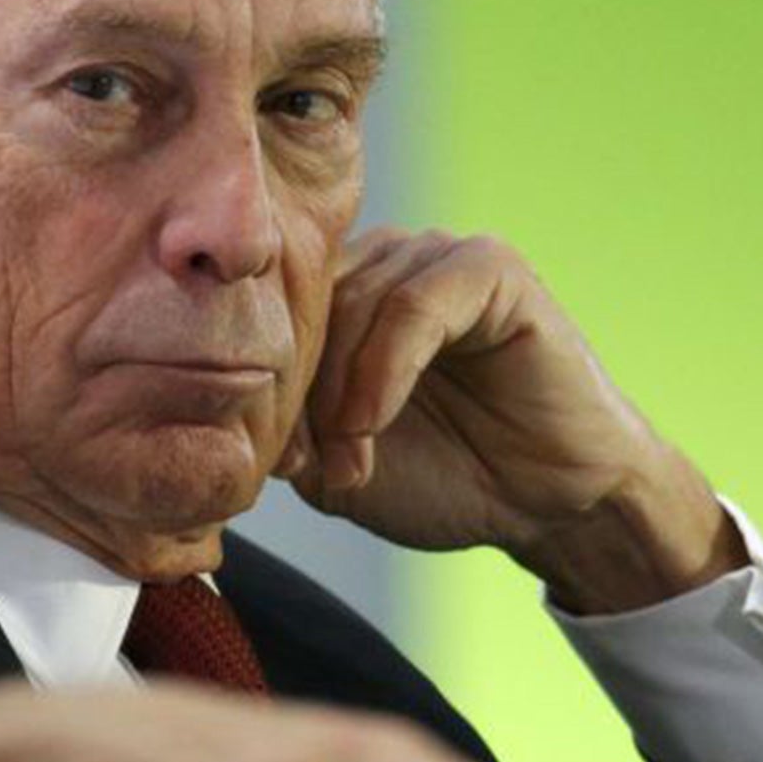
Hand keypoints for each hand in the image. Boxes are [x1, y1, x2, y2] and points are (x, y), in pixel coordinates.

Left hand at [279, 228, 742, 611]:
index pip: (266, 314)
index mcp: (338, 294)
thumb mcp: (329, 464)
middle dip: (297, 393)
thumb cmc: (440, 478)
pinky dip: (382, 372)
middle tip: (312, 466)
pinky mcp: (490, 268)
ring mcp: (436, 256)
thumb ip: (277, 427)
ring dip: (339, 393)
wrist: (545, 505)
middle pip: (301, 305)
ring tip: (352, 458)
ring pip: (350, 304)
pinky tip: (373, 425)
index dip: (259, 387)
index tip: (275, 461)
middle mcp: (383, 261)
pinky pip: (413, 306)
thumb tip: (218, 410)